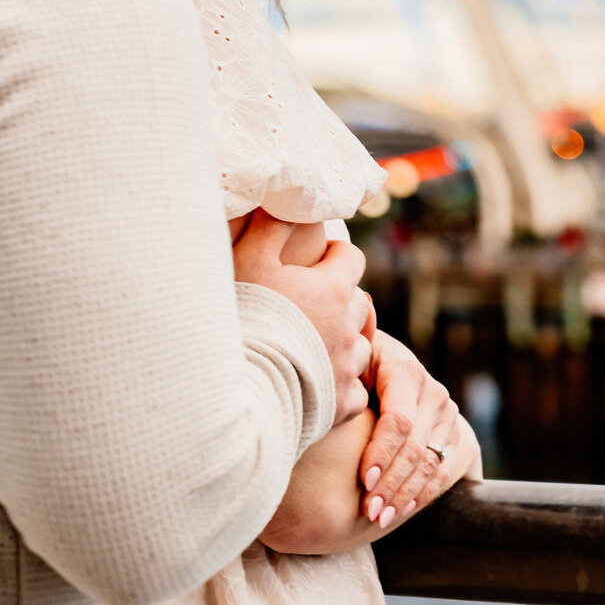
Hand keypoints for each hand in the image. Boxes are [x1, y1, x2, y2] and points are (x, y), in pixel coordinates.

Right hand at [233, 209, 372, 423]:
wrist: (243, 387)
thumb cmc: (247, 317)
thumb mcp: (249, 260)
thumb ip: (270, 226)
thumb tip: (283, 202)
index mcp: (332, 288)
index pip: (352, 257)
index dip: (335, 255)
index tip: (317, 260)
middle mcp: (348, 326)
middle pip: (357, 301)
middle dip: (338, 297)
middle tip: (308, 301)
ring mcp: (347, 366)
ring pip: (360, 344)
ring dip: (344, 339)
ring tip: (316, 342)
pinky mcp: (341, 403)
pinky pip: (353, 389)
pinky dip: (342, 382)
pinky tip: (322, 380)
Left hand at [357, 333, 481, 527]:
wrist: (380, 362)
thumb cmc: (353, 364)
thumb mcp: (349, 360)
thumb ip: (344, 371)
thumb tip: (332, 383)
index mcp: (405, 370)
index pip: (399, 420)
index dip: (382, 453)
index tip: (363, 481)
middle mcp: (432, 391)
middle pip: (414, 446)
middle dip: (391, 482)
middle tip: (369, 510)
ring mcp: (446, 414)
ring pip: (429, 462)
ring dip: (405, 494)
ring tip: (380, 517)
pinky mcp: (452, 433)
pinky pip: (441, 469)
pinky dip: (421, 494)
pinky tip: (401, 510)